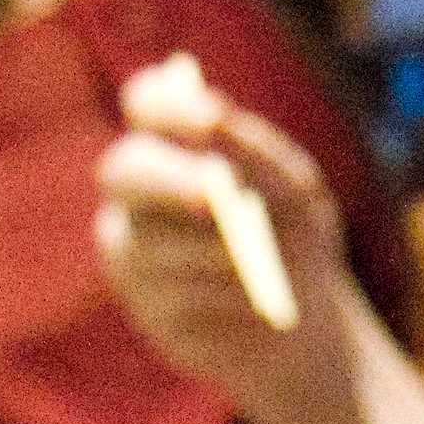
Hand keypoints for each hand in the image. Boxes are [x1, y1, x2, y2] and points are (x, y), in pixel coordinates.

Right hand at [91, 58, 363, 423]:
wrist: (301, 321)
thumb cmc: (293, 236)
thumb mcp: (295, 193)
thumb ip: (258, 156)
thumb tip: (216, 124)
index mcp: (172, 145)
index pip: (147, 102)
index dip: (168, 105)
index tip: (212, 115)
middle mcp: (138, 193)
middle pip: (122, 170)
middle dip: (167, 179)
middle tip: (210, 195)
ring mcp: (132, 252)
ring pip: (147, 242)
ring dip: (204, 249)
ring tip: (249, 262)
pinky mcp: (145, 307)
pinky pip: (169, 294)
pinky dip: (216, 294)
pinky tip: (252, 301)